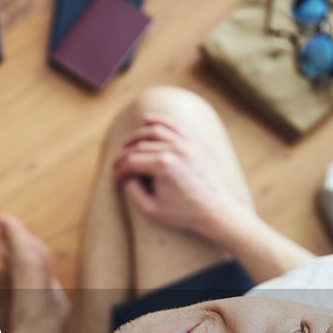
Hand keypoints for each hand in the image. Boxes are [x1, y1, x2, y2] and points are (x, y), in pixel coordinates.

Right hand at [112, 114, 255, 242]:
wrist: (216, 210)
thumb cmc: (184, 213)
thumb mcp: (152, 210)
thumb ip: (133, 192)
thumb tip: (128, 176)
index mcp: (162, 165)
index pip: (131, 161)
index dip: (120, 169)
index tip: (116, 178)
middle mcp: (174, 150)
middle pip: (140, 146)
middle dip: (124, 156)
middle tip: (117, 165)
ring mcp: (186, 144)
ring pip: (154, 131)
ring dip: (136, 136)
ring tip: (126, 144)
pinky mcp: (194, 144)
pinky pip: (174, 127)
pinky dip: (159, 121)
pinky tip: (147, 118)